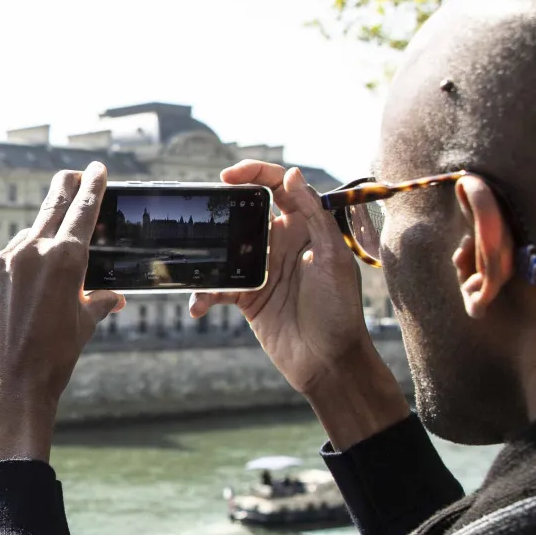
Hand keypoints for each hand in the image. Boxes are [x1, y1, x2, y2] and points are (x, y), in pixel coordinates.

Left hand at [0, 164, 126, 466]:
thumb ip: (98, 301)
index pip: (83, 208)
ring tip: (52, 258)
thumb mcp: (84, 326)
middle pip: (51, 206)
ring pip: (27, 238)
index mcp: (64, 258)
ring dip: (40, 240)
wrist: (6, 388)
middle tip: (74, 174)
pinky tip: (26, 292)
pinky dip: (20, 269)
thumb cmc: (52, 359)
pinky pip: (7, 264)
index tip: (97, 168)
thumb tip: (112, 297)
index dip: (93, 185)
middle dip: (65, 187)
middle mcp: (30, 252)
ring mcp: (2, 264)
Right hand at [191, 161, 407, 448]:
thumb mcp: (331, 258)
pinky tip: (198, 306)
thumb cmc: (339, 309)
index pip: (279, 187)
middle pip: (245, 213)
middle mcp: (281, 244)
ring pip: (225, 249)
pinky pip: (218, 287)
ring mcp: (262, 270)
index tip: (229, 176)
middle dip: (221, 209)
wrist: (327, 361)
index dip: (255, 173)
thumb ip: (313, 215)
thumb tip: (293, 174)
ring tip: (196, 264)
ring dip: (208, 256)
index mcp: (305, 228)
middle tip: (203, 213)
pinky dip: (204, 294)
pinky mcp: (247, 297)